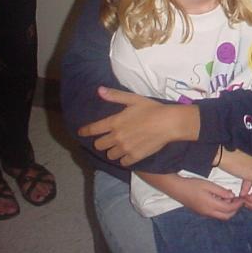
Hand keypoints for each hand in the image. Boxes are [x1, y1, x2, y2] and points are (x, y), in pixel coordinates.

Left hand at [77, 87, 198, 165]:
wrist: (169, 123)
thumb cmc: (152, 108)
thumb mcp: (134, 99)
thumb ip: (115, 96)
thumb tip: (99, 90)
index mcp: (114, 122)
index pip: (93, 129)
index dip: (85, 131)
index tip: (82, 132)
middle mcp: (117, 137)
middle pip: (99, 145)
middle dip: (102, 141)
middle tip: (109, 138)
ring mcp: (125, 148)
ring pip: (110, 155)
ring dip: (113, 150)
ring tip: (120, 146)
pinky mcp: (135, 157)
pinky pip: (122, 162)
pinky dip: (124, 158)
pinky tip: (129, 152)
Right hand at [159, 175, 244, 219]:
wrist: (177, 189)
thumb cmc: (193, 185)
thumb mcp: (209, 185)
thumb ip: (221, 191)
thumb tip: (232, 196)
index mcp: (211, 205)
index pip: (229, 209)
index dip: (238, 204)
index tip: (243, 199)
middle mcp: (208, 212)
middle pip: (226, 216)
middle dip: (235, 209)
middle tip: (238, 199)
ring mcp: (204, 214)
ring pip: (220, 216)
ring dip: (228, 210)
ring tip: (229, 197)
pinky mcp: (201, 212)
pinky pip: (214, 214)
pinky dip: (221, 209)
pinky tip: (220, 199)